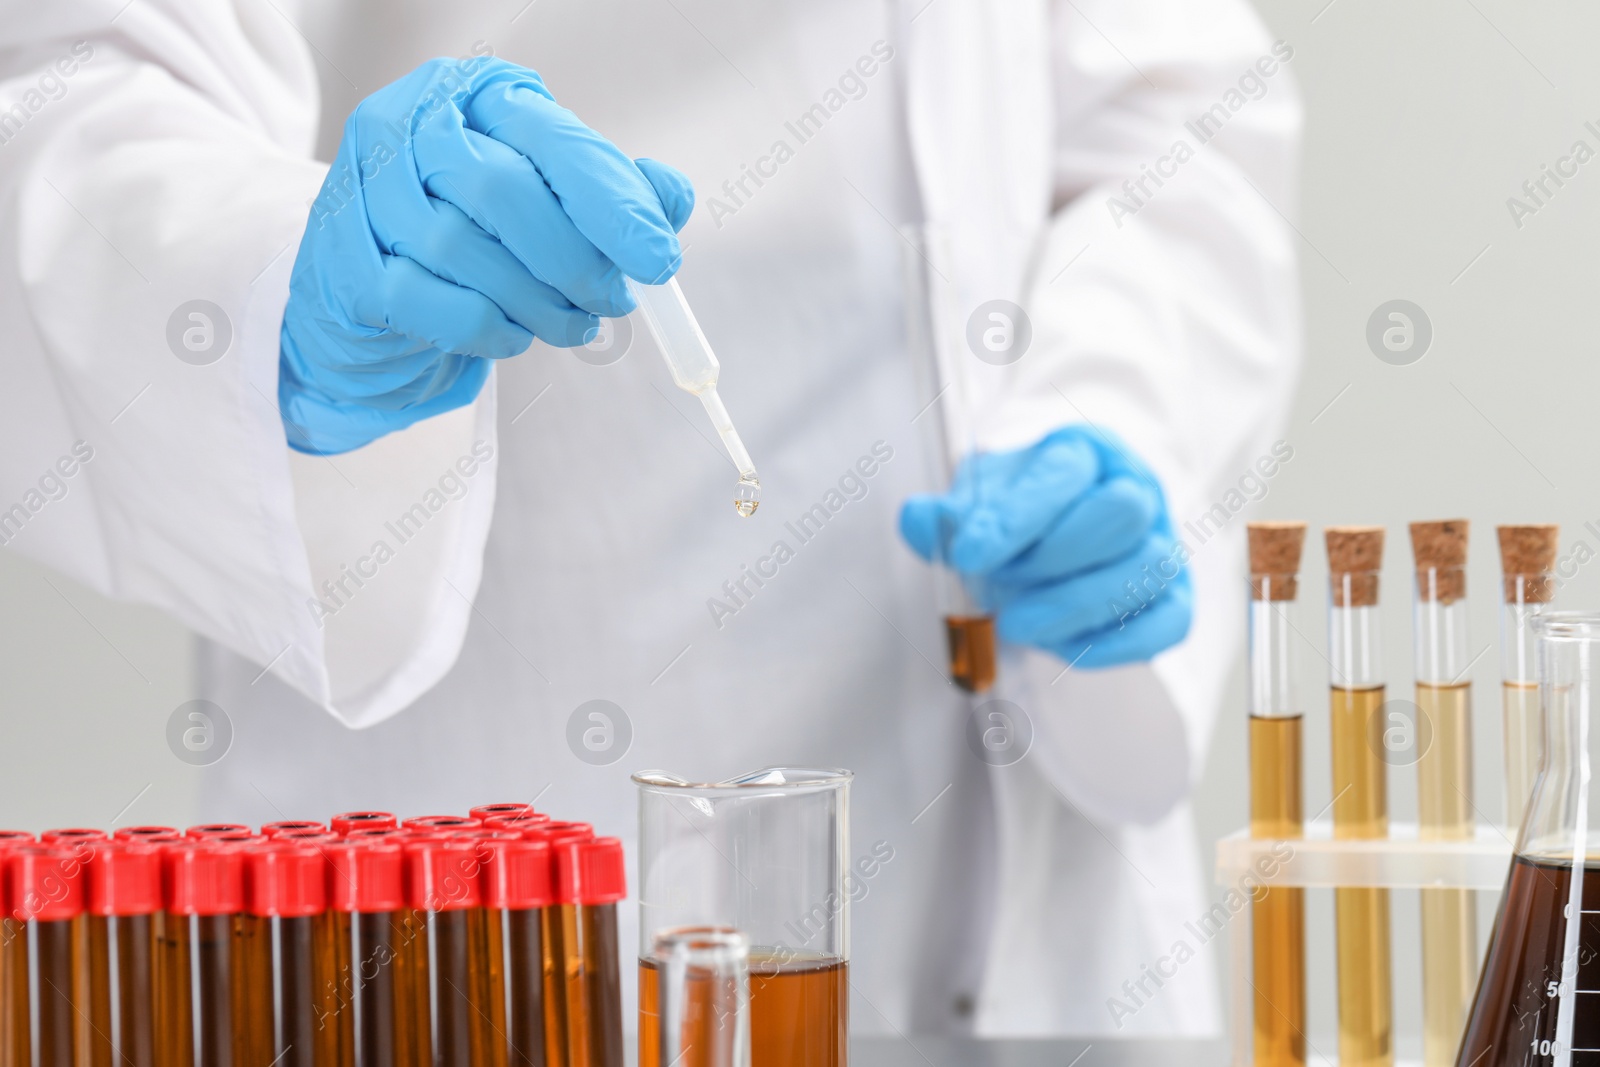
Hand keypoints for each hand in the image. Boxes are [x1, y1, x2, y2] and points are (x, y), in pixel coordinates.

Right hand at [279, 57, 693, 454]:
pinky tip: (511, 335)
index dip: (611, 202)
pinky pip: (426, 302)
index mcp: (474, 95)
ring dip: (535, 304)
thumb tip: (671, 200)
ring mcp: (365, 190)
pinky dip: (486, 330)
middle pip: (502, 190)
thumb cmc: (478, 228)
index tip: (658, 259)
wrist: (374, 284)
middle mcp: (408, 125)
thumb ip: (611, 190)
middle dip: (573, 260)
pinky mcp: (343, 260)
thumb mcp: (548, 192)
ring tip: (570, 325)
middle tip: (611, 301)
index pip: (551, 139)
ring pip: (461, 249)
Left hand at [899, 426, 1190, 668]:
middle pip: (1121, 511)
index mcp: (1083, 451)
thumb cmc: (1019, 519)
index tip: (966, 554)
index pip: (1062, 474)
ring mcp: (1162, 543)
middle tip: (1000, 585)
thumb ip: (948, 515)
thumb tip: (917, 518)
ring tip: (1016, 624)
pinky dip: (1112, 643)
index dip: (1015, 518)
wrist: (1056, 541)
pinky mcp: (1175, 599)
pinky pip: (1166, 625)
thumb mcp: (979, 504)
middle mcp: (1135, 488)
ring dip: (1073, 603)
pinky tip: (1059, 648)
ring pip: (1145, 568)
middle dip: (1054, 556)